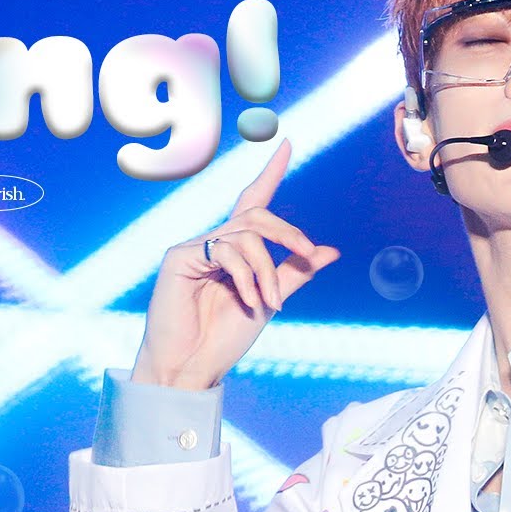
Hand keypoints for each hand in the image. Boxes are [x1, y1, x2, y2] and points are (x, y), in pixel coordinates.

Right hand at [131, 139, 340, 389]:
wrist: (192, 367)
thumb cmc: (223, 339)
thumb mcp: (270, 301)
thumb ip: (296, 273)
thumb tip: (330, 250)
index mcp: (235, 250)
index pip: (254, 202)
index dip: (271, 173)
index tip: (287, 143)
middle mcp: (214, 242)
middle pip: (257, 215)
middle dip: (288, 232)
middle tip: (306, 253)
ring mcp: (195, 247)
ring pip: (247, 234)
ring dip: (268, 269)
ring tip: (272, 301)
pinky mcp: (180, 257)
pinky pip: (226, 251)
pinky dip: (245, 276)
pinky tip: (249, 299)